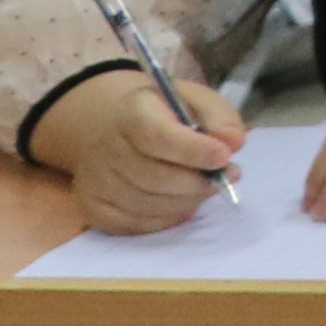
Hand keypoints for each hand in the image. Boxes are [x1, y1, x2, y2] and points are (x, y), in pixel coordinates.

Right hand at [27, 71, 246, 233]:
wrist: (108, 127)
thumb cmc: (162, 114)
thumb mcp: (194, 100)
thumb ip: (219, 118)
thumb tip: (232, 145)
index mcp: (131, 112)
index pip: (156, 136)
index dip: (192, 151)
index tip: (224, 157)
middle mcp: (105, 148)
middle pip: (154, 177)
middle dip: (197, 183)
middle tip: (227, 178)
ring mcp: (95, 182)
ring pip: (147, 205)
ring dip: (186, 201)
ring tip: (204, 187)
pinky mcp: (93, 208)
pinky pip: (135, 225)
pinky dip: (166, 218)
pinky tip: (179, 202)